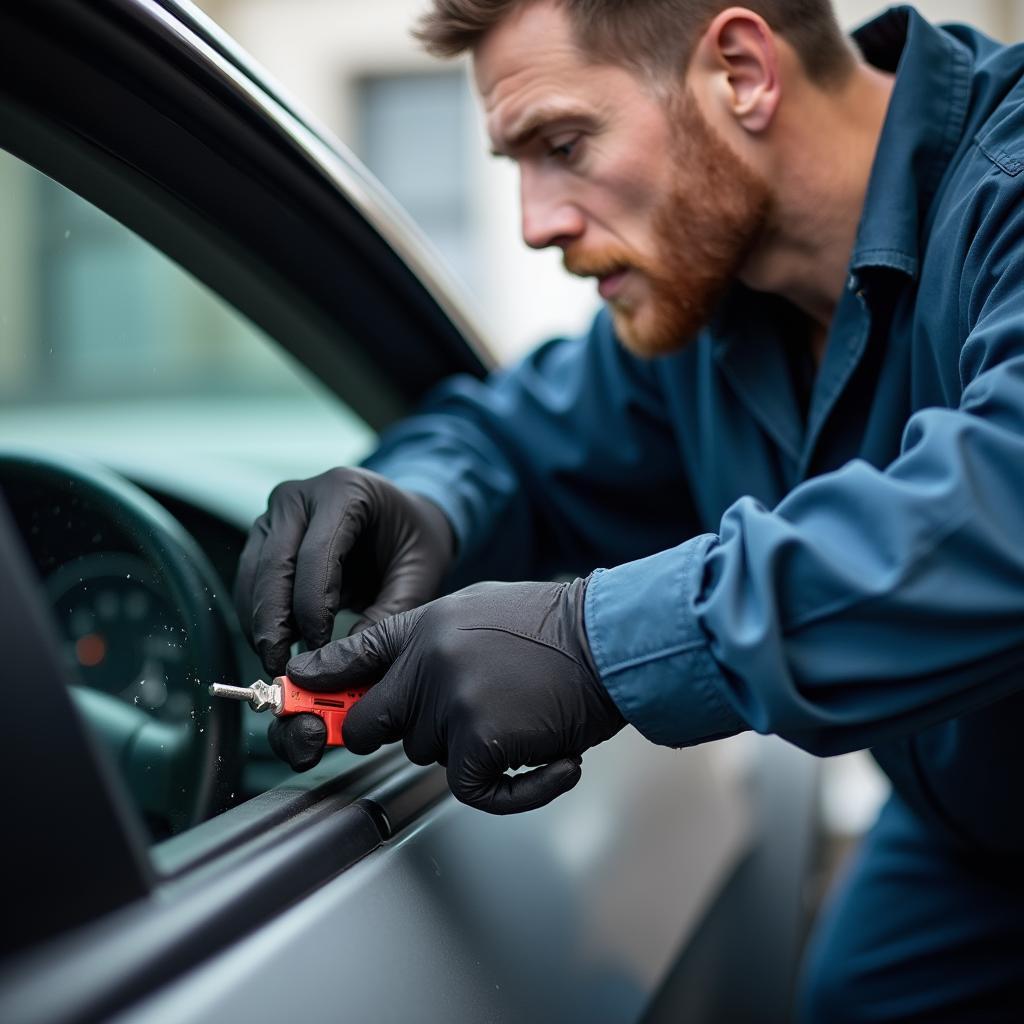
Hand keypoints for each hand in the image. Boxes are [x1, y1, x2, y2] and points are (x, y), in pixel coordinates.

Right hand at [234, 467, 453, 676]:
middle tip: (282, 667)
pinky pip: (250, 581)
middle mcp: (299, 496)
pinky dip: (259, 617)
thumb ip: (390, 613)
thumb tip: (347, 659)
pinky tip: (277, 645)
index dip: (312, 607)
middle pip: (274, 564)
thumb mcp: (419, 573)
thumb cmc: (414, 540)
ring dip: (261, 624)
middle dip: (275, 622)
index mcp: (343, 491)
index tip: (320, 650)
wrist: (403, 518)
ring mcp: (275, 514)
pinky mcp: (264, 537)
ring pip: (253, 575)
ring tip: (279, 663)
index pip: (315, 553)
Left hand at [280, 578, 625, 812]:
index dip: (318, 682)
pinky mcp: (480, 740)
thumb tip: (399, 678)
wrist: (609, 639)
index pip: (354, 655)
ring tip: (520, 718)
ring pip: (427, 755)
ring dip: (469, 749)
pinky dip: (514, 791)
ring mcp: (450, 702)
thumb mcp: (478, 609)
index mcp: (425, 627)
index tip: (294, 693)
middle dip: (403, 731)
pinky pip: (471, 791)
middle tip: (457, 724)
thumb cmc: (555, 627)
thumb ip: (429, 641)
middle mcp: (427, 663)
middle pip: (372, 725)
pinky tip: (551, 764)